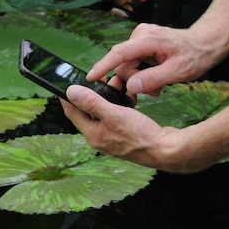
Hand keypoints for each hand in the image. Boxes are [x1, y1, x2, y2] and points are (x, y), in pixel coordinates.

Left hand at [60, 83, 178, 170]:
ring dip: (109, 96)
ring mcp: (113, 137)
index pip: (72, 113)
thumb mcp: (114, 114)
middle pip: (89, 111)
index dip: (67, 97)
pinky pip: (117, 115)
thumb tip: (71, 92)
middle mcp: (100, 137)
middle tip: (100, 79)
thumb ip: (91, 103)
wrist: (165, 149)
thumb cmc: (141, 136)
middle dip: (94, 93)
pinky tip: (128, 96)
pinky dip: (120, 104)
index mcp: (93, 134)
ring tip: (117, 84)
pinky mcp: (125, 134)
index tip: (64, 84)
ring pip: (105, 112)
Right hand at [86, 23, 216, 95]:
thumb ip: (153, 78)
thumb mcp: (178, 71)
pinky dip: (141, 73)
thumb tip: (131, 86)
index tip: (90, 78)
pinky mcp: (142, 43)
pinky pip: (133, 62)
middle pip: (123, 63)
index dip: (103, 66)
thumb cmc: (196, 55)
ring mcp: (140, 38)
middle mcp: (140, 35)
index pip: (119, 54)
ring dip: (139, 79)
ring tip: (157, 86)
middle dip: (134, 80)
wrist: (207, 42)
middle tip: (153, 92)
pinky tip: (155, 78)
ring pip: (127, 64)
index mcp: (148, 40)